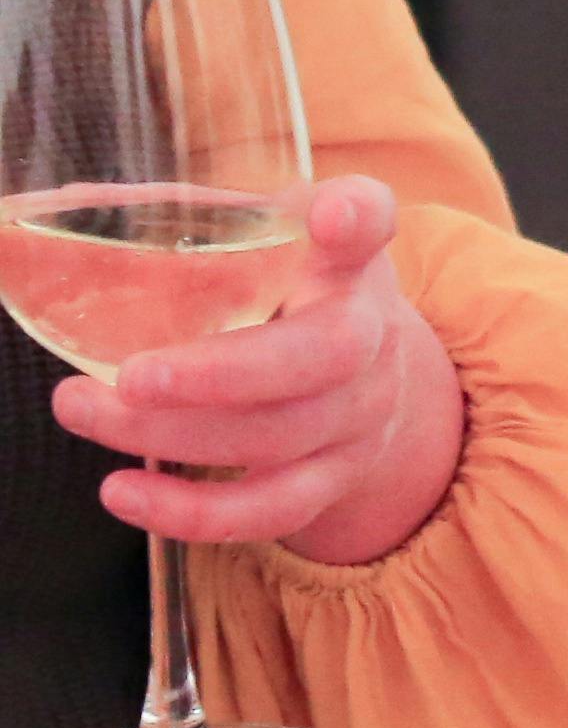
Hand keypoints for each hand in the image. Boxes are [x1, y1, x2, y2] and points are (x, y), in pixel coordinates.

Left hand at [49, 177, 466, 566]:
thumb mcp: (246, 247)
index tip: (331, 215)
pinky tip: (123, 493)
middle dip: (223, 372)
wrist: (365, 379)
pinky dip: (195, 512)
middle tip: (131, 375)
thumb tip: (10, 234)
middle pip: (326, 355)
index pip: (371, 220)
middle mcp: (370, 333)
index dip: (355, 216)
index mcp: (343, 257)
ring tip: (78, 407)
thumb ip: (159, 229)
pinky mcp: (336, 477)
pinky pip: (273, 509)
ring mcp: (361, 413)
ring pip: (280, 437)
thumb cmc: (279, 297)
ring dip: (169, 434)